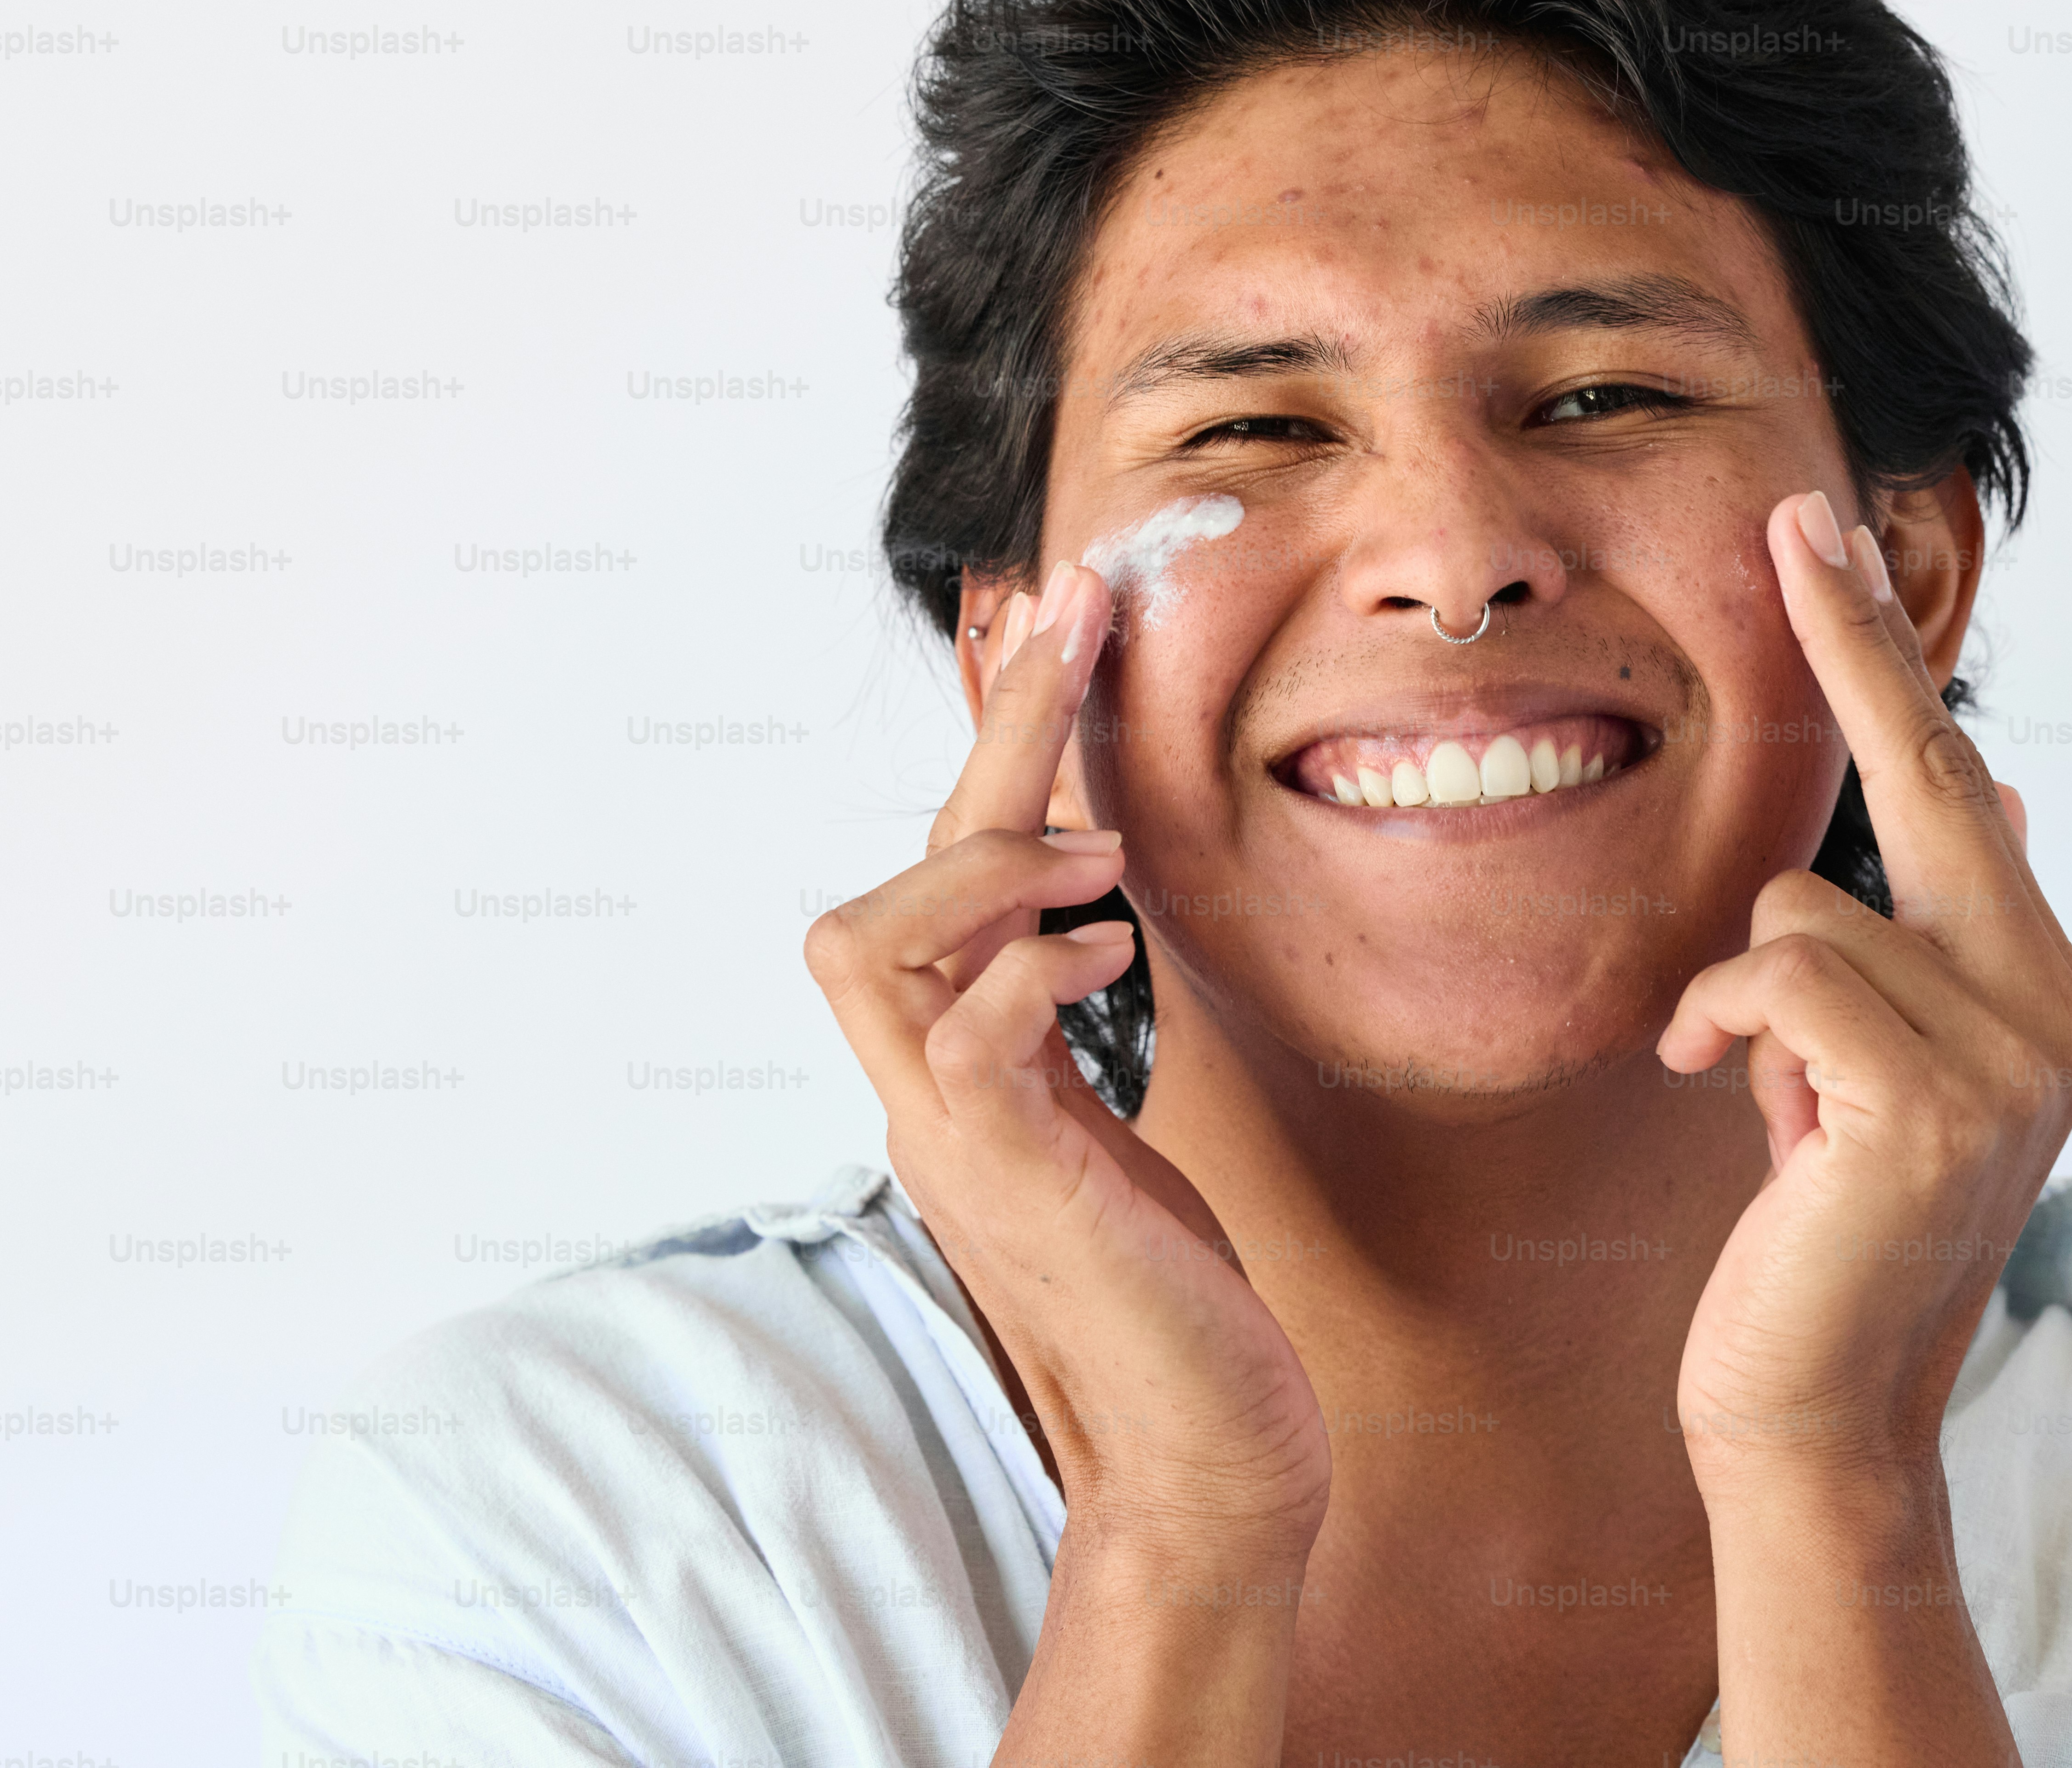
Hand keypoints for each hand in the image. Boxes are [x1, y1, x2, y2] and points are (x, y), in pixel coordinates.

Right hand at [802, 564, 1330, 1554]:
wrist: (1201, 1457)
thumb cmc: (1176, 1298)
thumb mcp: (1113, 1121)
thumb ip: (1067, 1021)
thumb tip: (1073, 904)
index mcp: (960, 1072)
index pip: (938, 873)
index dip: (988, 741)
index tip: (1053, 625)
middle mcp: (930, 1095)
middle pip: (899, 876)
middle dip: (988, 734)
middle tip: (1073, 614)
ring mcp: (954, 1143)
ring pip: (870, 945)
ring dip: (981, 865)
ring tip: (1100, 854)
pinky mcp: (1010, 1185)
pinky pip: (965, 1037)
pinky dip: (1022, 967)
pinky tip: (1103, 951)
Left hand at [1659, 491, 2071, 1498]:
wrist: (1812, 1412)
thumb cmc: (1822, 1235)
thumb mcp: (1880, 1071)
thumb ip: (1935, 943)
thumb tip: (1998, 795)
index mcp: (2047, 989)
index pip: (1957, 789)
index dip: (1892, 659)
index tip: (1833, 540)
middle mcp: (2054, 1006)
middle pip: (1924, 778)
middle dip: (1852, 641)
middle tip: (1796, 517)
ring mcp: (2008, 1055)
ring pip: (1804, 912)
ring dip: (1747, 1011)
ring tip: (1771, 1113)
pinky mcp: (1929, 1101)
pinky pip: (1777, 981)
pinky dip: (1725, 1038)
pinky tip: (1748, 1127)